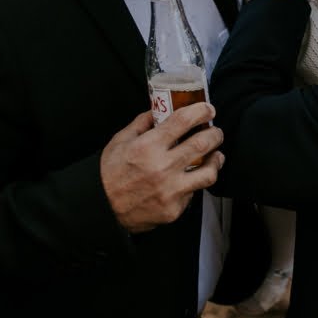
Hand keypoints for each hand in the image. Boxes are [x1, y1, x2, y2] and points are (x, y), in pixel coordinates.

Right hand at [100, 103, 224, 233]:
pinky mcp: (174, 209)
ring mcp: (170, 190)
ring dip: (216, 160)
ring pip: (209, 173)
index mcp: (148, 146)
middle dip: (215, 134)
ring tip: (216, 155)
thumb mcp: (120, 141)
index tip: (208, 110)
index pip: (184, 121)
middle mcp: (162, 167)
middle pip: (203, 144)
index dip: (201, 111)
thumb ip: (142, 123)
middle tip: (215, 132)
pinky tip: (191, 178)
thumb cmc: (110, 173)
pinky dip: (194, 183)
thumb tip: (159, 108)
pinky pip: (193, 193)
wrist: (101, 208)